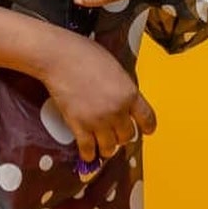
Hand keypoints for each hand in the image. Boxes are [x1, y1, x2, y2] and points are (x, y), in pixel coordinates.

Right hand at [37, 29, 156, 161]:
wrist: (59, 57)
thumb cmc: (84, 54)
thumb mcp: (115, 67)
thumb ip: (122, 87)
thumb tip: (123, 97)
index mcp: (129, 93)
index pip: (147, 119)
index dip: (147, 127)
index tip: (146, 130)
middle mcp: (117, 110)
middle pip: (127, 136)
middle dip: (122, 135)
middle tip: (116, 132)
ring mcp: (98, 120)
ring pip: (110, 147)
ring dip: (107, 147)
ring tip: (103, 144)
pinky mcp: (79, 126)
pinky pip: (88, 149)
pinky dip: (89, 154)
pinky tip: (88, 153)